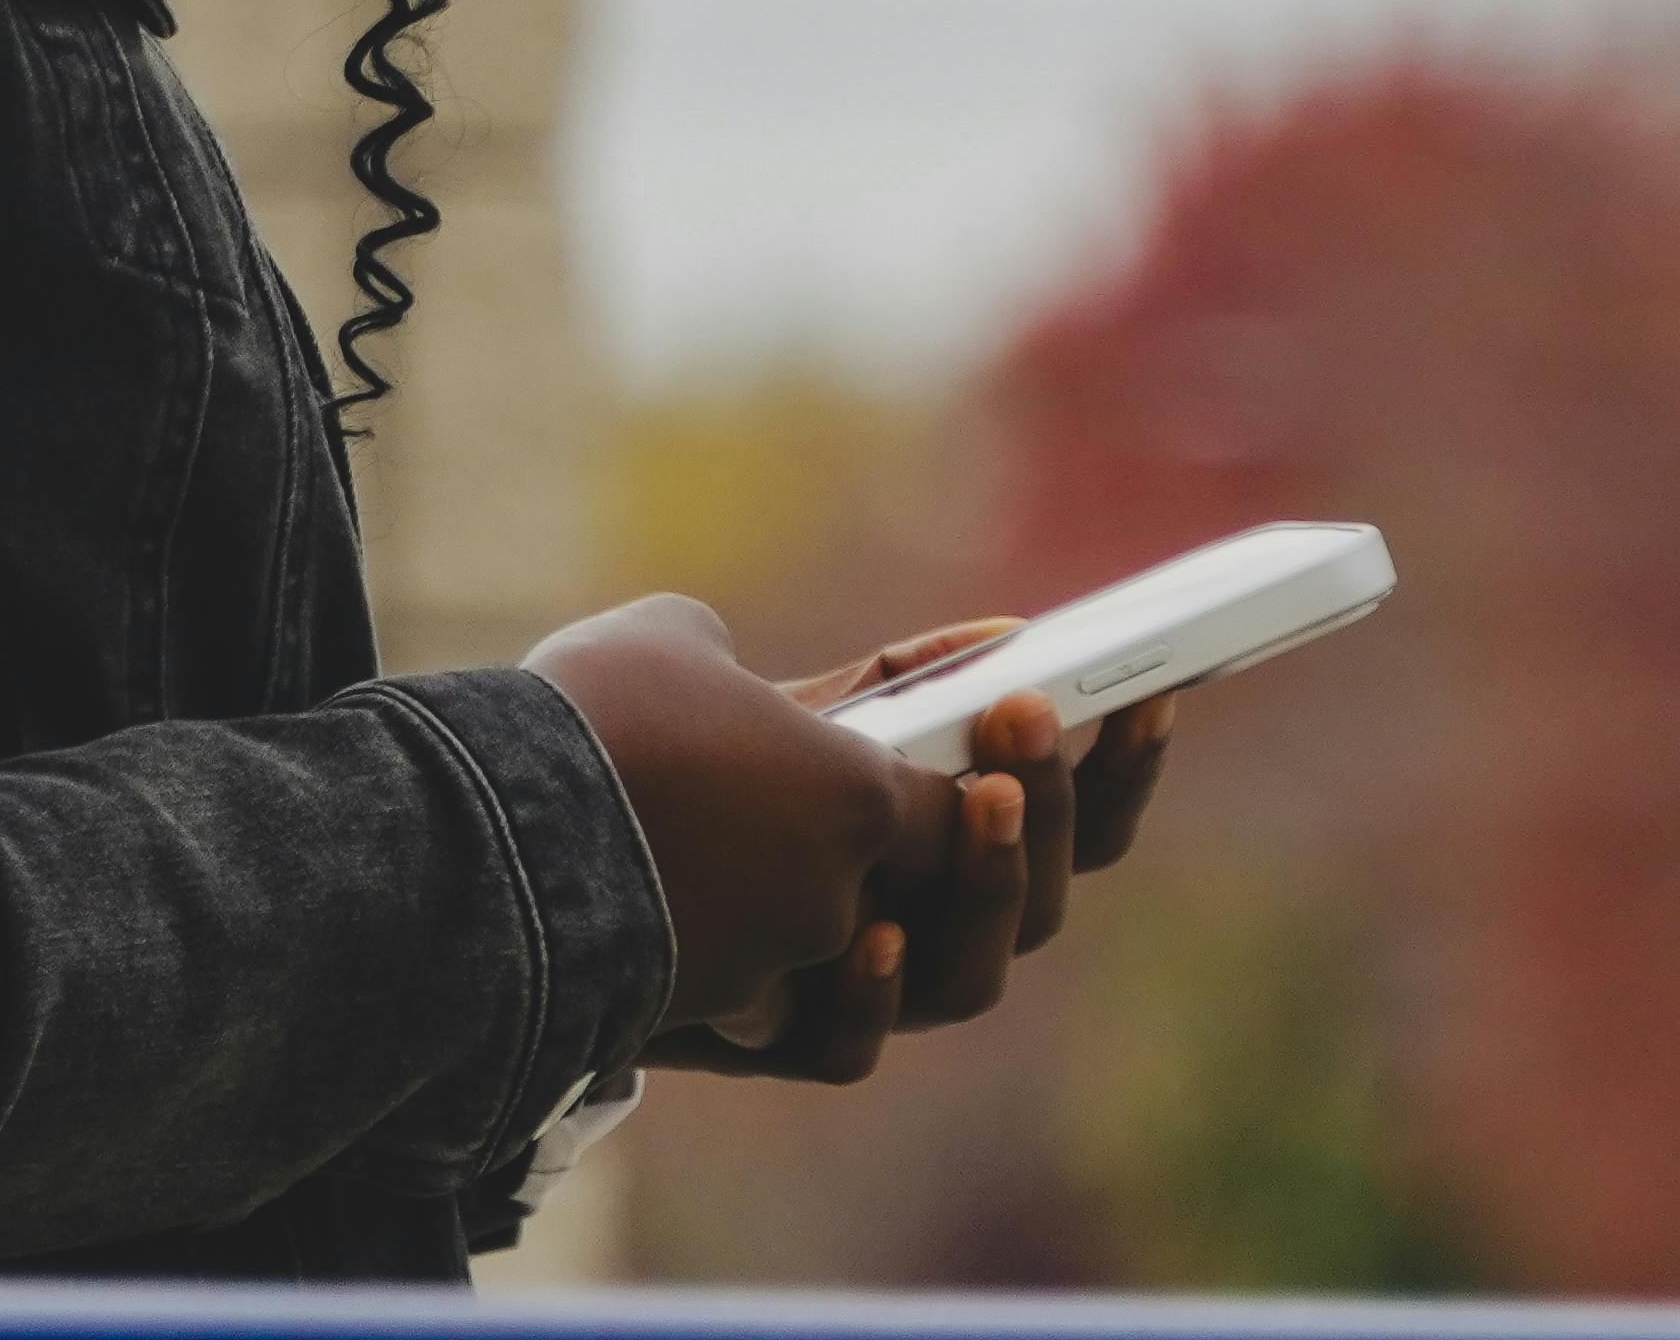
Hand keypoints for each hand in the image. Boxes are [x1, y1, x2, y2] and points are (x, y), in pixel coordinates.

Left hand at [524, 603, 1183, 1085]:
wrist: (523, 849)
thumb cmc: (659, 770)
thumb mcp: (787, 711)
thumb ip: (895, 688)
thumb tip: (1008, 636)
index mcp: (938, 841)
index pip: (1070, 820)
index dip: (1122, 765)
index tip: (1156, 687)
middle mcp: (913, 922)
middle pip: (1046, 899)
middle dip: (1058, 808)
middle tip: (1030, 722)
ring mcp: (850, 986)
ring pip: (974, 977)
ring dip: (991, 885)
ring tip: (981, 802)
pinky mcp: (773, 1037)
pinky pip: (851, 1043)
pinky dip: (870, 987)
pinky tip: (868, 931)